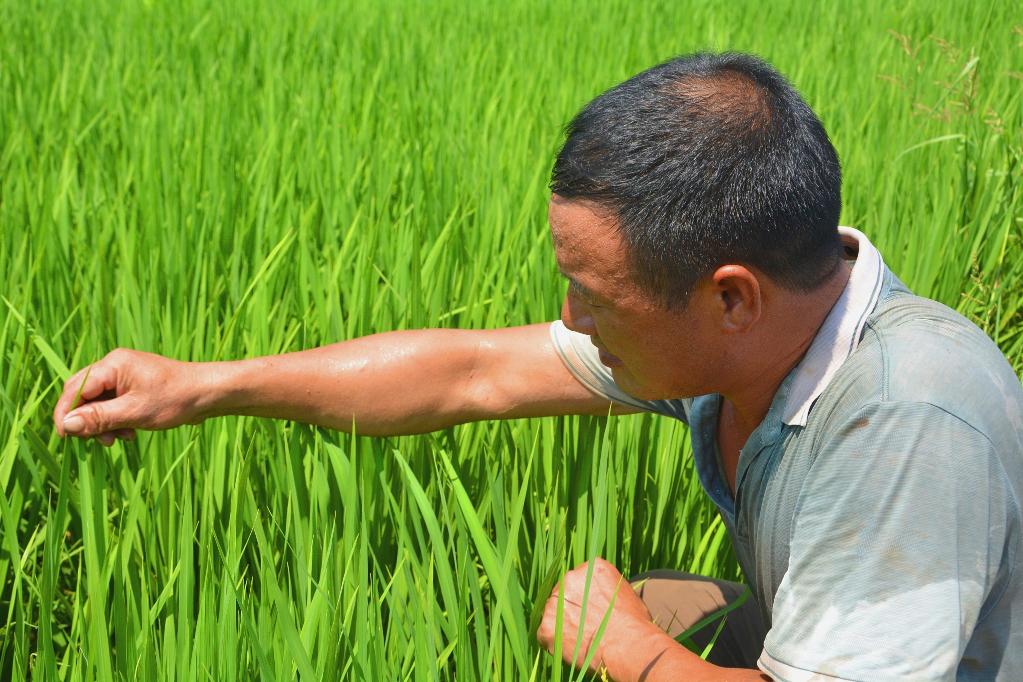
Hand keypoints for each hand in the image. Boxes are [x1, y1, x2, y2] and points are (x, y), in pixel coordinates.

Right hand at [53, 348, 206, 445]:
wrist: (208, 394)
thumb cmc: (175, 399)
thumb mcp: (134, 412)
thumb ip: (99, 418)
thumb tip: (67, 425)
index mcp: (113, 365)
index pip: (75, 388)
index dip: (67, 413)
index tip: (66, 436)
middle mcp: (116, 366)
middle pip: (84, 395)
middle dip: (87, 420)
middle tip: (100, 440)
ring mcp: (125, 376)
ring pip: (98, 403)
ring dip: (104, 423)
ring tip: (120, 438)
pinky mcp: (134, 388)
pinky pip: (114, 405)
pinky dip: (116, 421)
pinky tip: (130, 433)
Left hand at [536, 557, 655, 675]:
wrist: (628, 645)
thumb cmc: (634, 623)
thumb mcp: (624, 591)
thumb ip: (604, 587)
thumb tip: (600, 595)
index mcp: (591, 567)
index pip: (580, 579)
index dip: (584, 596)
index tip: (590, 609)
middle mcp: (570, 578)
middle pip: (563, 592)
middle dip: (571, 608)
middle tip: (584, 625)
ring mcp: (556, 601)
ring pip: (552, 612)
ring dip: (561, 624)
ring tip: (580, 638)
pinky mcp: (547, 625)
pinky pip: (545, 634)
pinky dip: (555, 642)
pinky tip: (572, 648)